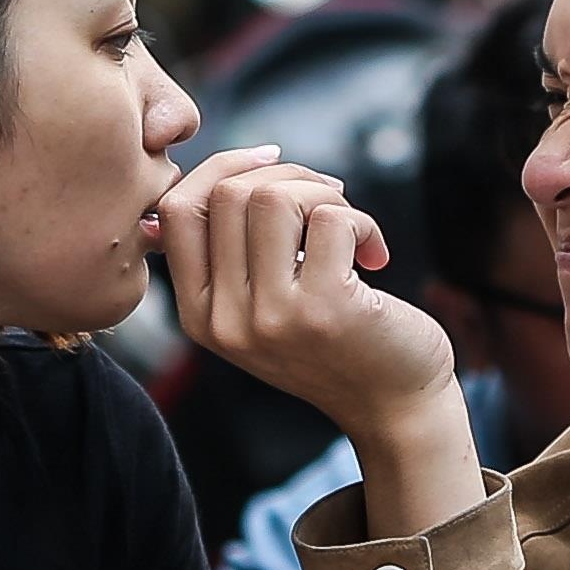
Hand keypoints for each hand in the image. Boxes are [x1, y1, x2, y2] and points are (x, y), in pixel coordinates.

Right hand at [159, 150, 486, 536]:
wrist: (394, 408)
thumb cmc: (335, 345)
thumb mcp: (262, 309)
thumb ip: (234, 254)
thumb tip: (226, 171)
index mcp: (200, 316)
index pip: (175, 211)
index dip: (221, 169)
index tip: (270, 162)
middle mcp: (226, 321)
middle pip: (227, 194)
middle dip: (286, 176)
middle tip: (328, 202)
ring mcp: (273, 317)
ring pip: (272, 197)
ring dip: (323, 193)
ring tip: (350, 226)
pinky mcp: (326, 309)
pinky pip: (331, 218)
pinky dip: (362, 221)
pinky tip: (375, 253)